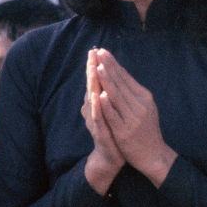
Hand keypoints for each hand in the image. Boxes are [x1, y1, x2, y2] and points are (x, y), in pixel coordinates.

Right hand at [82, 49, 124, 194]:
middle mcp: (95, 111)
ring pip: (94, 100)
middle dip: (93, 69)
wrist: (112, 157)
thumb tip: (109, 79)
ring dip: (93, 84)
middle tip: (92, 52)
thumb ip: (109, 97)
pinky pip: (99, 117)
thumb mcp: (113, 112)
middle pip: (93, 86)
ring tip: (94, 68)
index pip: (97, 82)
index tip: (96, 49)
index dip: (95, 66)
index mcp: (99, 104)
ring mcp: (96, 122)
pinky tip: (98, 96)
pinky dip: (99, 107)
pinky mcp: (100, 133)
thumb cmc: (114, 132)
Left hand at [93, 49, 176, 187]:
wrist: (153, 153)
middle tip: (98, 52)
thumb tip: (120, 74)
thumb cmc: (146, 129)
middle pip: (121, 83)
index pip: (126, 77)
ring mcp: (132, 118)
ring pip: (117, 96)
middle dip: (109, 67)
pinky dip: (108, 105)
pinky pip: (114, 115)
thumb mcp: (145, 107)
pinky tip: (101, 95)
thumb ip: (133, 93)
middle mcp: (140, 105)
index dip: (114, 64)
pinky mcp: (124, 131)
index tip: (103, 52)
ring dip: (107, 81)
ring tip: (98, 68)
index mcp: (145, 97)